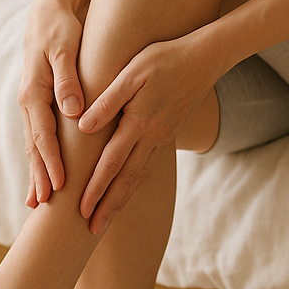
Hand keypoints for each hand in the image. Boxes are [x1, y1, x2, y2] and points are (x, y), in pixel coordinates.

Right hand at [18, 0, 85, 208]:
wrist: (49, 11)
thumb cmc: (60, 28)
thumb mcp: (65, 49)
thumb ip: (68, 80)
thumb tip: (72, 111)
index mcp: (34, 92)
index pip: (44, 135)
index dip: (52, 162)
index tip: (61, 185)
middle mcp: (28, 102)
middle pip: (33, 148)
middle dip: (39, 177)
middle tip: (43, 207)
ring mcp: (32, 104)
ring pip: (33, 145)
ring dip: (36, 173)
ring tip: (36, 202)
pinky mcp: (39, 103)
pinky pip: (38, 136)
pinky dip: (39, 158)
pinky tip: (43, 175)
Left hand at [77, 31, 219, 233]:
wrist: (207, 58)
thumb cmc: (166, 58)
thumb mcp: (134, 72)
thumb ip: (109, 100)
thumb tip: (84, 127)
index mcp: (139, 123)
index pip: (111, 163)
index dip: (95, 188)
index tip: (81, 211)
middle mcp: (152, 137)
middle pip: (126, 181)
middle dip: (107, 207)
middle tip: (91, 231)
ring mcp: (162, 138)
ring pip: (138, 177)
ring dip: (120, 200)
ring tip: (105, 219)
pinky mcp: (168, 135)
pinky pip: (148, 166)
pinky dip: (134, 184)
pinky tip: (126, 191)